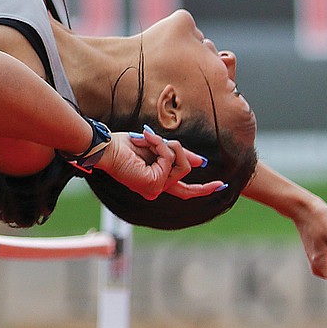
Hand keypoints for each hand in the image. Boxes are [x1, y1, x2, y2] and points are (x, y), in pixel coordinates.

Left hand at [96, 126, 224, 200]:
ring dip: (167, 145)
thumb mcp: (157, 147)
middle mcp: (155, 190)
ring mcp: (155, 189)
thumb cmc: (123, 145)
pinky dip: (161, 146)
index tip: (220, 185)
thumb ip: (178, 154)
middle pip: (187, 182)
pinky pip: (170, 159)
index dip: (203, 189)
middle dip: (194, 172)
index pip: (183, 190)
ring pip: (183, 165)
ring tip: (149, 137)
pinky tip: (147, 140)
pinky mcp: (154, 184)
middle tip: (206, 174)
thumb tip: (202, 162)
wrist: (106, 147)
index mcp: (155, 181)